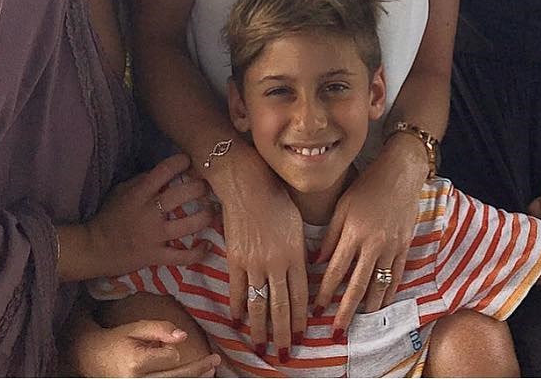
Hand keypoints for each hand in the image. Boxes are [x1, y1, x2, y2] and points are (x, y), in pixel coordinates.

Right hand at [68, 319, 218, 377]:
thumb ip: (160, 329)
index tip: (168, 343)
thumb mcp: (136, 328)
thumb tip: (184, 336)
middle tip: (215, 361)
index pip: (170, 358)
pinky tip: (192, 377)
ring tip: (210, 372)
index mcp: (136, 363)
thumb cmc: (116, 340)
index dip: (173, 348)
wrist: (91, 359)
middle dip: (199, 370)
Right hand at [83, 153, 213, 279]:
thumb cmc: (109, 217)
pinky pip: (181, 257)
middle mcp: (150, 213)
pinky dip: (197, 253)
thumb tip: (166, 171)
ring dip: (205, 216)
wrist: (94, 249)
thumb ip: (142, 180)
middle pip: (183, 195)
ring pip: (188, 225)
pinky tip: (207, 245)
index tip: (189, 161)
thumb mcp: (121, 191)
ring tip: (213, 211)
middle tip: (207, 187)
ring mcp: (154, 236)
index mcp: (140, 194)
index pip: (164, 170)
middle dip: (200, 188)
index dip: (181, 162)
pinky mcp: (156, 256)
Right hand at [210, 144, 306, 358]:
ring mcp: (253, 263)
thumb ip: (301, 252)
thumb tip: (307, 274)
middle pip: (280, 307)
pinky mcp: (234, 260)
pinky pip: (236, 291)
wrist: (249, 185)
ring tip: (261, 347)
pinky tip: (237, 323)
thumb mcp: (298, 224)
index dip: (301, 320)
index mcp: (295, 254)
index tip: (302, 337)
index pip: (300, 296)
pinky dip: (236, 309)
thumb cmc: (278, 199)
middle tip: (284, 355)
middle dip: (283, 334)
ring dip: (260, 330)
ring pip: (258, 305)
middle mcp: (276, 263)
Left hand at [314, 139, 426, 331]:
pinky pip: (397, 275)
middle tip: (337, 333)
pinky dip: (389, 292)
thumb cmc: (367, 186)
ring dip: (368, 307)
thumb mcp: (342, 205)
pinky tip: (382, 303)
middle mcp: (373, 244)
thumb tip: (317, 262)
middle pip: (357, 286)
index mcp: (354, 233)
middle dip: (345, 312)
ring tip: (360, 324)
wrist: (400, 174)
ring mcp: (391, 247)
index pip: (336, 271)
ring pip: (379, 285)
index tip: (316, 311)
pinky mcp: (405, 246)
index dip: (325, 293)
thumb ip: (330, 235)